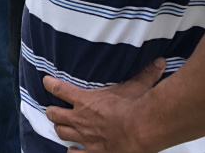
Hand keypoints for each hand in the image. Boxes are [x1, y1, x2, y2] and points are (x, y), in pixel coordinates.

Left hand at [44, 57, 165, 152]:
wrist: (142, 129)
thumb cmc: (137, 106)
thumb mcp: (138, 85)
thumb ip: (146, 73)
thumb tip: (159, 61)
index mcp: (85, 100)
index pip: (59, 88)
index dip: (50, 84)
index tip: (46, 81)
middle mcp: (80, 118)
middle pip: (54, 114)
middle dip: (53, 112)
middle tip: (55, 110)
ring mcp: (85, 137)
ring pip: (61, 133)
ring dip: (61, 130)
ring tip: (63, 129)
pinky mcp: (94, 152)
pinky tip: (73, 151)